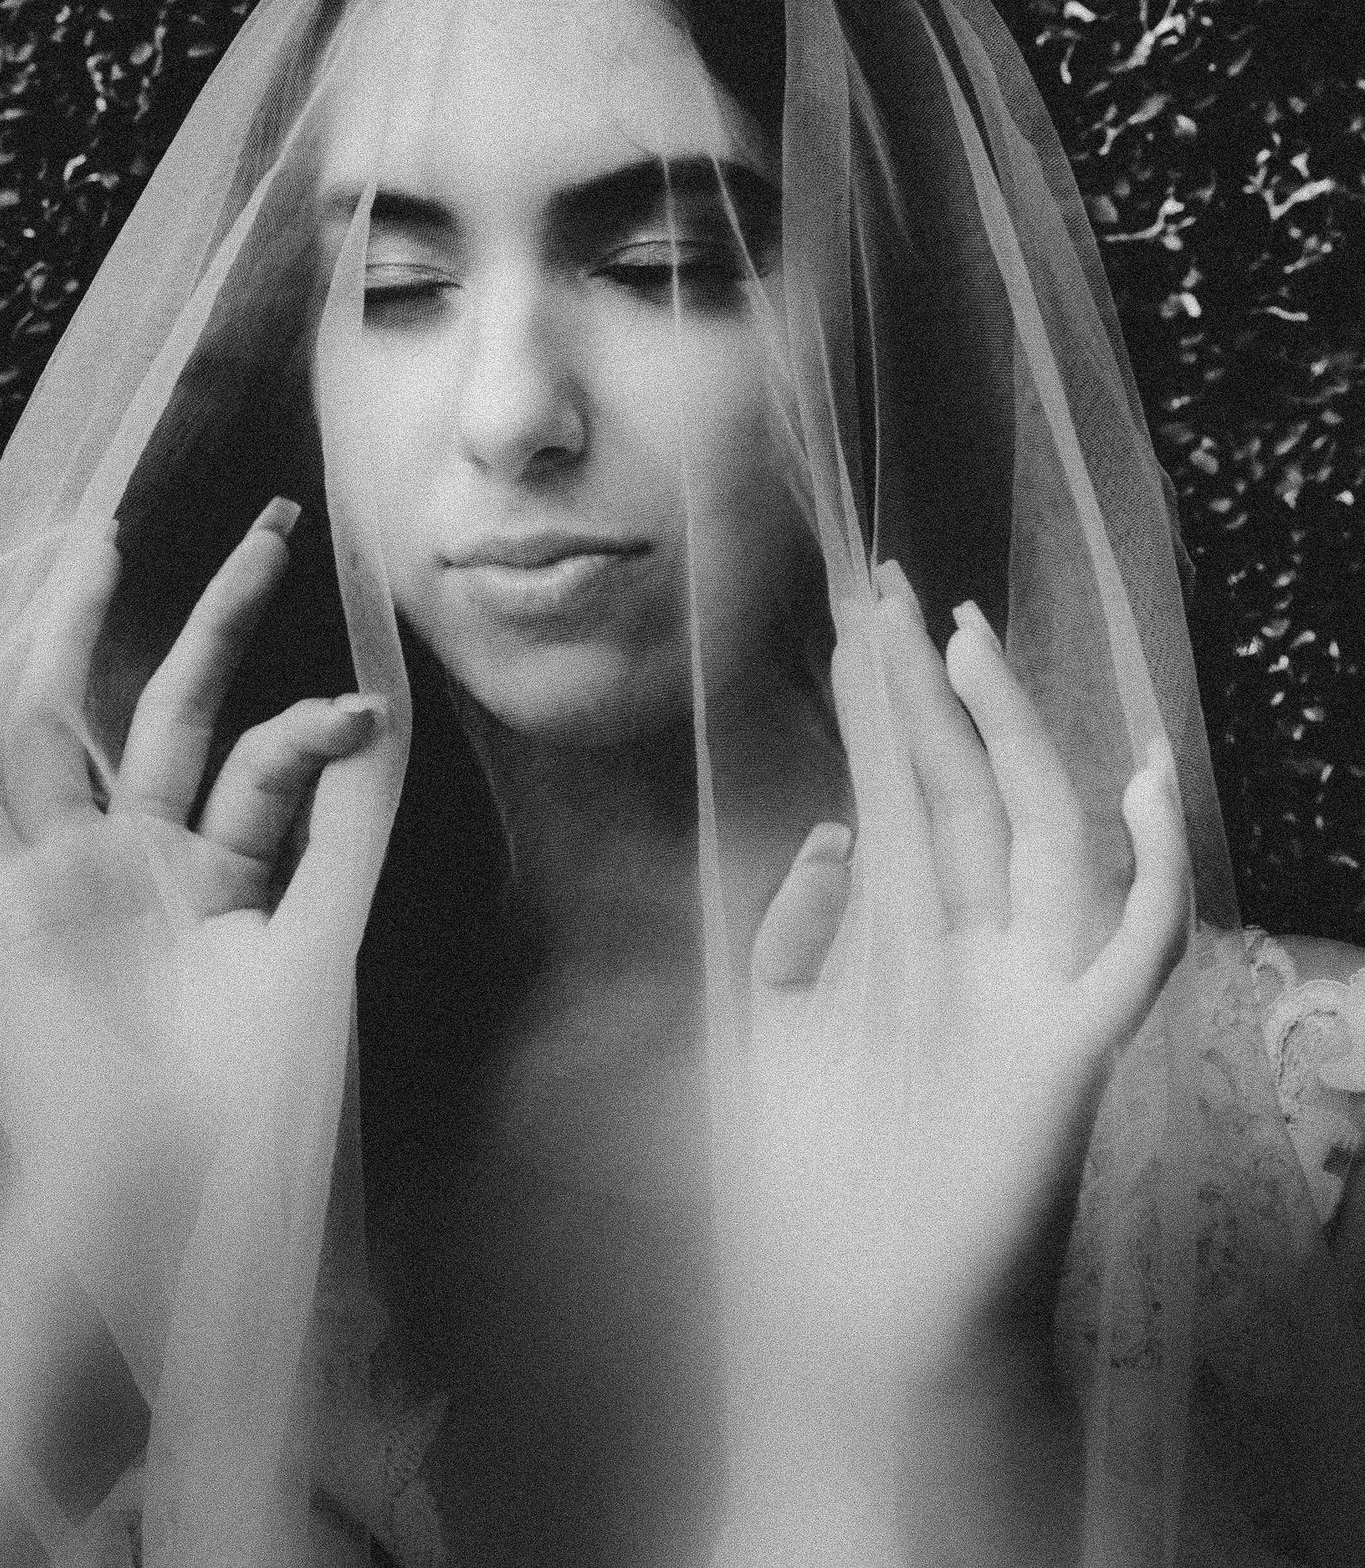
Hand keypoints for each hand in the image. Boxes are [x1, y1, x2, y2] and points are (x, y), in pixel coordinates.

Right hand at [0, 498, 395, 1222]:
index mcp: (224, 875)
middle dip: (219, 614)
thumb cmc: (246, 1097)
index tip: (364, 711)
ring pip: (65, 728)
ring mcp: (73, 875)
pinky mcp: (7, 908)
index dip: (312, 731)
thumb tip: (367, 732)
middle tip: (271, 523)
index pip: (264, 766)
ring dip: (74, 635)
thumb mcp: (312, 956)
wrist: (161, 1188)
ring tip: (99, 540)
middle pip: (175, 709)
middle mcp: (147, 860)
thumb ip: (334, 846)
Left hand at [729, 565, 1191, 1554]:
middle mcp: (973, 951)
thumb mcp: (766, 1036)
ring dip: (1003, 734)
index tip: (848, 612)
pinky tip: (1145, 781)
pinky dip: (1154, 868)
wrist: (850, 1337)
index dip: (872, 702)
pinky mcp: (1068, 1050)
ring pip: (1032, 831)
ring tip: (961, 638)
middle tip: (884, 583)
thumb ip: (794, 933)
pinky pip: (1135, 947)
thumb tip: (831, 836)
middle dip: (920, 687)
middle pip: (953, 789)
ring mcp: (1025, 992)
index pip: (892, 792)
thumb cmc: (808, 1199)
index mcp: (903, 946)